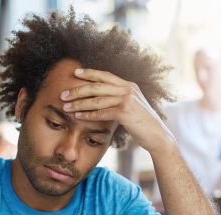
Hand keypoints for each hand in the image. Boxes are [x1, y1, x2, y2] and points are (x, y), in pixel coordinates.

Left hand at [60, 68, 174, 152]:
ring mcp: (127, 99)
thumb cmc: (142, 124)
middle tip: (63, 94)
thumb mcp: (132, 107)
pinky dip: (88, 114)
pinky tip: (78, 116)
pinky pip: (102, 112)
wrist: (157, 136)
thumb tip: (104, 100)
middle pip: (97, 86)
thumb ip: (119, 100)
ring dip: (79, 103)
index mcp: (129, 85)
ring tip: (66, 107)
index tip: (75, 73)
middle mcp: (128, 89)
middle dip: (78, 90)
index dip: (89, 73)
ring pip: (97, 99)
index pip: (105, 76)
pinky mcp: (125, 112)